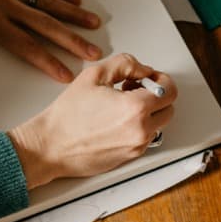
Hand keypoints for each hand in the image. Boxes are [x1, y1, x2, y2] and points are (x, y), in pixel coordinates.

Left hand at [0, 0, 102, 92]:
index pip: (25, 46)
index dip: (47, 62)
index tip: (65, 75)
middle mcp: (5, 3)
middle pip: (45, 25)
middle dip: (71, 41)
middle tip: (93, 54)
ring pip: (48, 3)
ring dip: (73, 15)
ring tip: (94, 25)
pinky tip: (75, 1)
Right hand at [7, 54, 176, 188]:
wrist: (51, 146)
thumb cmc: (67, 115)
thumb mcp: (94, 75)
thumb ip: (125, 64)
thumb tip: (143, 69)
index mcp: (136, 108)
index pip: (169, 90)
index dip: (160, 79)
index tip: (148, 77)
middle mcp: (141, 130)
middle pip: (169, 108)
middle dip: (156, 96)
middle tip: (134, 88)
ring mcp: (137, 146)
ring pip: (158, 124)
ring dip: (148, 112)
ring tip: (122, 104)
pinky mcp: (130, 157)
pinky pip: (145, 138)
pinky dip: (138, 126)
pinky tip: (117, 119)